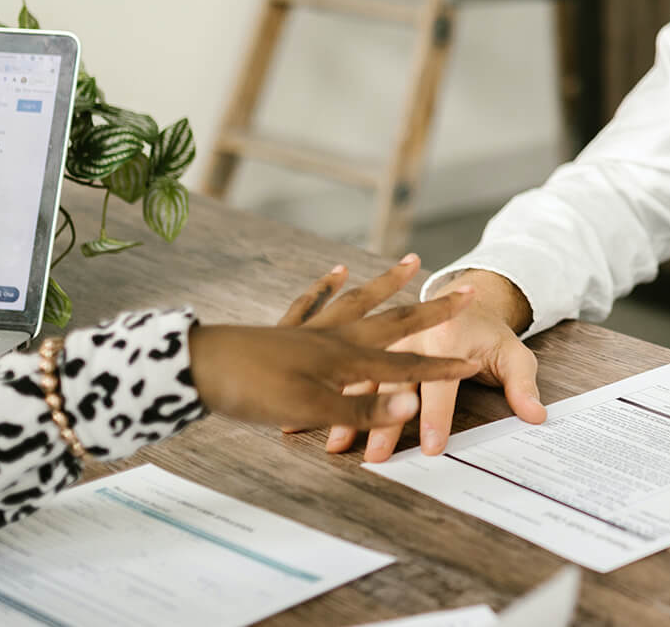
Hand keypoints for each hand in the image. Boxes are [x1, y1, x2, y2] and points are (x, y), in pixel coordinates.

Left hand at [187, 261, 478, 429]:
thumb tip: (413, 403)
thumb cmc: (252, 392)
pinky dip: (326, 287)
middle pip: (393, 322)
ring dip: (386, 285)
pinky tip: (335, 274)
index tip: (473, 363)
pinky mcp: (284, 332)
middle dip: (431, 310)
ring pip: (357, 303)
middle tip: (464, 289)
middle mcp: (334, 338)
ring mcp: (309, 331)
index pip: (405, 366)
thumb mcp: (311, 408)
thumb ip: (363, 405)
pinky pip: (311, 303)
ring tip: (409, 262)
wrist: (196, 368)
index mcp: (345, 359)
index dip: (440, 368)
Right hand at [326, 269, 546, 461]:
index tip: (432, 448)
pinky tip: (307, 422)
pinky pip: (345, 373)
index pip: (442, 385)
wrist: (464, 297)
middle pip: (397, 386)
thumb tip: (536, 416)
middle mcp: (412, 339)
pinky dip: (327, 398)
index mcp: (447, 338)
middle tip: (376, 457)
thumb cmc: (488, 335)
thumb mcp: (513, 354)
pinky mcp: (369, 347)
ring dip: (349, 413)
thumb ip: (521, 385)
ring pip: (365, 380)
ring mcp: (387, 341)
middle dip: (385, 423)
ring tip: (336, 445)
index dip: (438, 418)